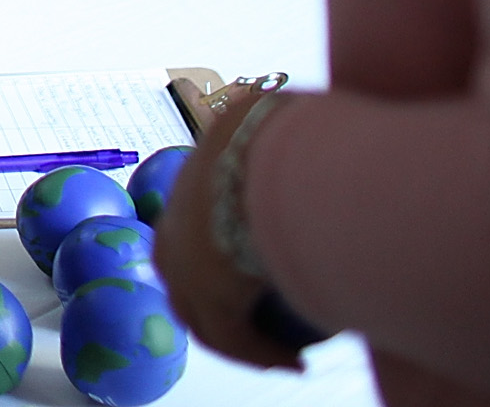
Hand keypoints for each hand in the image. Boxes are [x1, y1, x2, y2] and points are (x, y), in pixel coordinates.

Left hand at [154, 82, 308, 371]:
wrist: (279, 147)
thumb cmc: (291, 130)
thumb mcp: (283, 126)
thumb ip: (288, 141)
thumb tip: (311, 141)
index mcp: (196, 174)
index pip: (198, 219)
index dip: (222, 250)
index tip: (252, 273)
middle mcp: (178, 216)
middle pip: (187, 271)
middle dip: (219, 301)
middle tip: (260, 324)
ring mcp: (184, 254)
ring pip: (203, 312)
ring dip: (241, 337)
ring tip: (282, 353)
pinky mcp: (206, 290)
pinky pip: (233, 338)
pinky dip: (262, 354)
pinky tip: (292, 362)